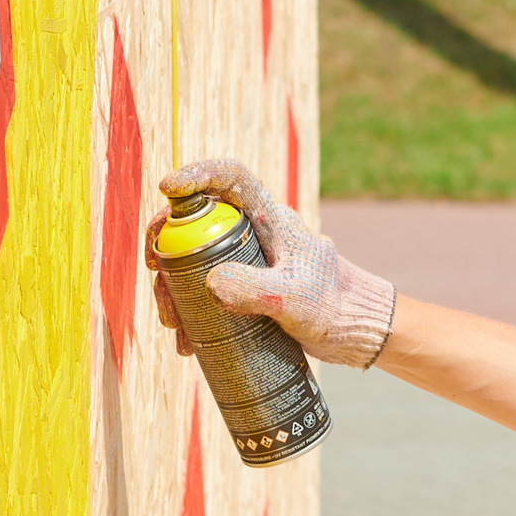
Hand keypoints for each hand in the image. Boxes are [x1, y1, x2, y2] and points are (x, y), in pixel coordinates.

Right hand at [149, 158, 397, 368]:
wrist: (360, 332)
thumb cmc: (337, 306)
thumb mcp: (295, 300)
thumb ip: (256, 290)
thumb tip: (210, 282)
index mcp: (274, 220)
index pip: (233, 179)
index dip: (198, 175)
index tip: (168, 189)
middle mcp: (259, 235)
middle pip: (202, 223)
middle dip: (171, 243)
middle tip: (155, 268)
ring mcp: (253, 263)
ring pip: (200, 260)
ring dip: (176, 285)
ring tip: (172, 322)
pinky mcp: (250, 291)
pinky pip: (210, 292)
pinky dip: (192, 311)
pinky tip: (187, 341)